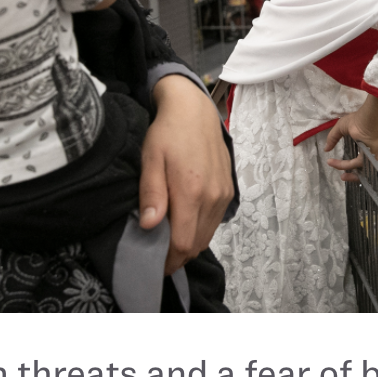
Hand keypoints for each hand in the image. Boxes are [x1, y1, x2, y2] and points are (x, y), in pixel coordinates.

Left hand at [138, 75, 235, 274]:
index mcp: (191, 192)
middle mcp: (212, 197)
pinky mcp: (228, 191)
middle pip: (197, 244)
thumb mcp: (151, 160)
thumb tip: (149, 226)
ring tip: (169, 240)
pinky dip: (200, 229)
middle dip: (177, 256)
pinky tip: (184, 221)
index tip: (153, 265)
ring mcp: (223, 194)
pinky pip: (214, 221)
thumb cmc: (167, 134)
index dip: (169, 260)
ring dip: (189, 243)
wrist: (194, 111)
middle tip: (158, 255)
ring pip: (207, 235)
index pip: (183, 243)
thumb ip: (152, 194)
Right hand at [323, 111, 377, 182]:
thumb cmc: (356, 121)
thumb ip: (332, 138)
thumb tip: (326, 149)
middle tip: (342, 177)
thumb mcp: (340, 128)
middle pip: (362, 168)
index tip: (330, 161)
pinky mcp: (370, 156)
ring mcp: (370, 154)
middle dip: (352, 175)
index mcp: (362, 145)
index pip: (355, 158)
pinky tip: (340, 166)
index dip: (344, 163)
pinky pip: (359, 165)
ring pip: (362, 170)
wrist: (367, 119)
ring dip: (352, 175)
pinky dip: (348, 166)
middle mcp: (367, 152)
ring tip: (342, 177)